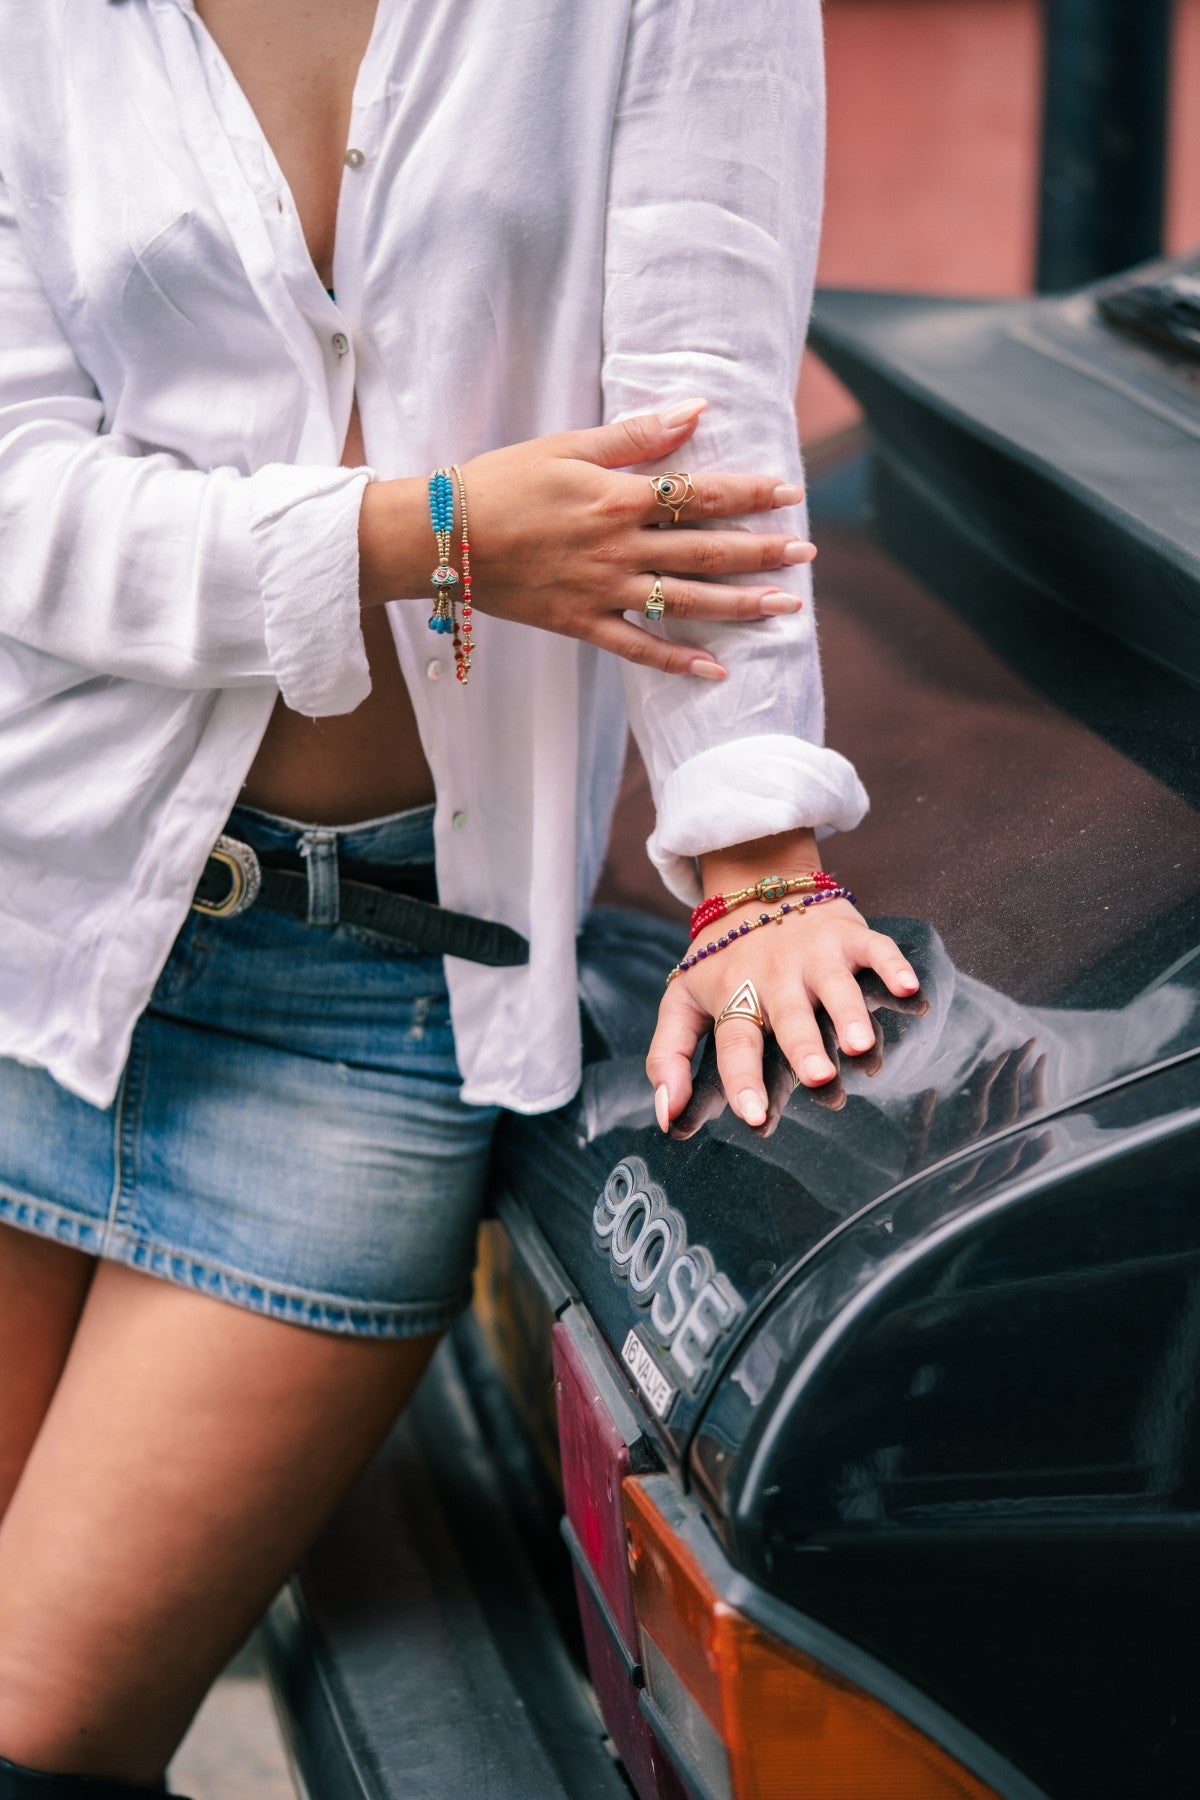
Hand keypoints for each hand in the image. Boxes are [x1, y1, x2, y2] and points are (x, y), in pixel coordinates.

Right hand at [458, 400, 813, 677]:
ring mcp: (602, 591)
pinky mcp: (580, 624)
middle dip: (762, 552)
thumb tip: (697, 410)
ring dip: (740, 606)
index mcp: (618, 497)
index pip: (701, 494)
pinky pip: (638, 649)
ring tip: (787, 608)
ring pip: (685, 602)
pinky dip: (677, 663)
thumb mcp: (568, 445)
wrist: (441, 536)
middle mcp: (619, 548)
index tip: (791, 493)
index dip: (750, 493)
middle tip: (808, 553)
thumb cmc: (501, 481)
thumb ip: (636, 435)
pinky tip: (715, 670)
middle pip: (706, 551)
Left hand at [647, 895, 920, 1128]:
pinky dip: (893, 966)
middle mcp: (773, 976)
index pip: (735, 1043)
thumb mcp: (681, 1002)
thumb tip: (667, 1120)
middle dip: (804, 1047)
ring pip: (834, 986)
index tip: (754, 1118)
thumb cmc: (722, 961)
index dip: (742, 1079)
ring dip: (850, 1014)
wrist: (754, 886)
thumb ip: (668, 1057)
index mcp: (733, 996)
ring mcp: (814, 954)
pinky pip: (875, 949)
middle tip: (819, 1080)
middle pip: (789, 1016)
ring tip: (863, 1047)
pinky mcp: (849, 934)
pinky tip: (909, 990)